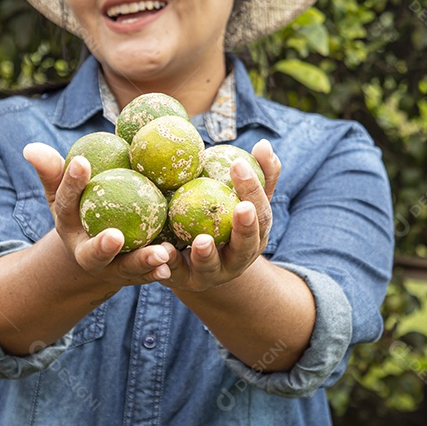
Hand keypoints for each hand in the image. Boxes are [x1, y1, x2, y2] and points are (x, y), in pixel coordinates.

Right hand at [23, 142, 171, 286]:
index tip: (82, 162)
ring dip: (142, 261)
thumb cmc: (81, 209)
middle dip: (102, 247)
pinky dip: (159, 270)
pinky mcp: (134, 275)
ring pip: (126, 267)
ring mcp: (111, 268)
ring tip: (161, 253)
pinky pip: (148, 274)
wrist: (97, 249)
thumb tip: (31, 147)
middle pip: (93, 252)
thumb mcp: (64, 192)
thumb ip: (53, 170)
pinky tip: (172, 262)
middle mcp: (86, 253)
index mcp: (68, 226)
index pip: (67, 202)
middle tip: (115, 236)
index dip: (72, 183)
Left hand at [161, 138, 280, 291]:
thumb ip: (258, 176)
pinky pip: (175, 273)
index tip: (239, 164)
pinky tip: (163, 249)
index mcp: (254, 236)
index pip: (260, 213)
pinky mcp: (183, 281)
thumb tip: (264, 144)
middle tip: (241, 208)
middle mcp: (237, 259)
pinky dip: (169, 263)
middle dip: (245, 229)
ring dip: (207, 255)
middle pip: (245, 247)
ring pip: (211, 268)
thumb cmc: (224, 221)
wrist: (199, 265)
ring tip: (202, 240)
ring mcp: (211, 273)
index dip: (254, 191)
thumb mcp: (242, 200)